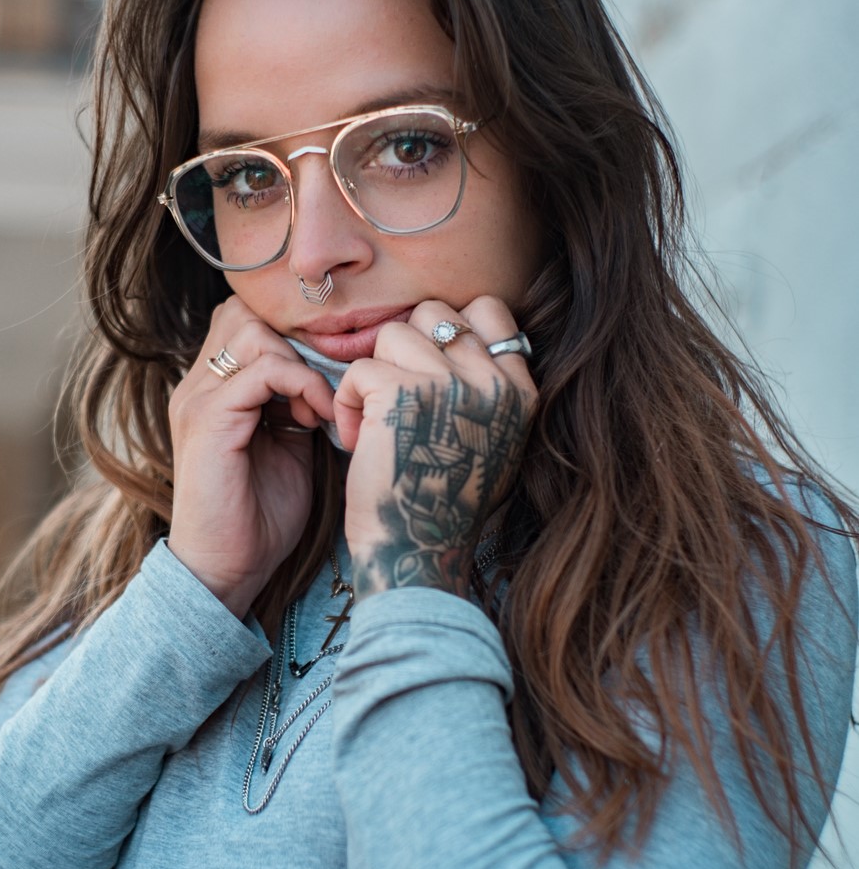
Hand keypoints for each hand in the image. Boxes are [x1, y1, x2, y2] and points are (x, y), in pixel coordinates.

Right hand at [167, 297, 335, 618]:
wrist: (226, 570)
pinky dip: (301, 385)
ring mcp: (197, 399)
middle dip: (297, 340)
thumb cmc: (259, 519)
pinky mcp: (208, 419)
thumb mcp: (288, 448)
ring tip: (321, 406)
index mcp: (211, 390)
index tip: (329, 378)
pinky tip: (317, 417)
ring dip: (301, 362)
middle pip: (244, 312)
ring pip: (252, 331)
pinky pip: (262, 370)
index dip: (294, 336)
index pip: (246, 321)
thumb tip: (333, 376)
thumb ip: (298, 406)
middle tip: (327, 384)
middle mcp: (197, 386)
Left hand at [333, 297, 536, 599]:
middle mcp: (492, 381)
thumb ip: (482, 390)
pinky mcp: (402, 393)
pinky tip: (357, 442)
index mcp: (520, 392)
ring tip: (373, 426)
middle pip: (435, 314)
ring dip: (372, 377)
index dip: (447, 333)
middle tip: (395, 402)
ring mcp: (449, 383)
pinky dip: (347, 404)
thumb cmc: (443, 508)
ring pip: (393, 335)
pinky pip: (360, 369)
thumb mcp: (491, 443)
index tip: (426, 376)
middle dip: (403, 351)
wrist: (418, 557)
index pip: (489, 312)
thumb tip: (453, 339)